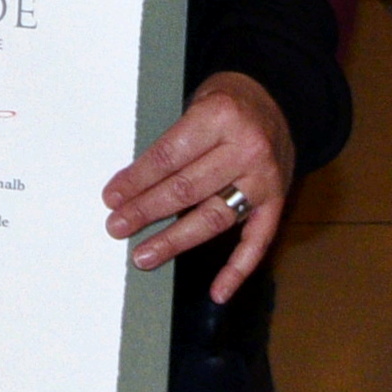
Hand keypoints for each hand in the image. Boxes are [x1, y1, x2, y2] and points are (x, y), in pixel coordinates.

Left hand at [106, 71, 297, 298]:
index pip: (169, 156)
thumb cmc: (227, 103)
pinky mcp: (278, 201)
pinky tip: (218, 292)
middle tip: (117, 226)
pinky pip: (258, 241)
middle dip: (146, 210)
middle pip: (186, 188)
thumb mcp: (196, 105)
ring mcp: (264, 179)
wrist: (279, 100)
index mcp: (219, 116)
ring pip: (214, 218)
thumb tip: (130, 187)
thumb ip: (172, 144)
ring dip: (175, 240)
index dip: (137, 179)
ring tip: (144, 255)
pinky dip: (238, 269)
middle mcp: (245, 149)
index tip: (112, 197)